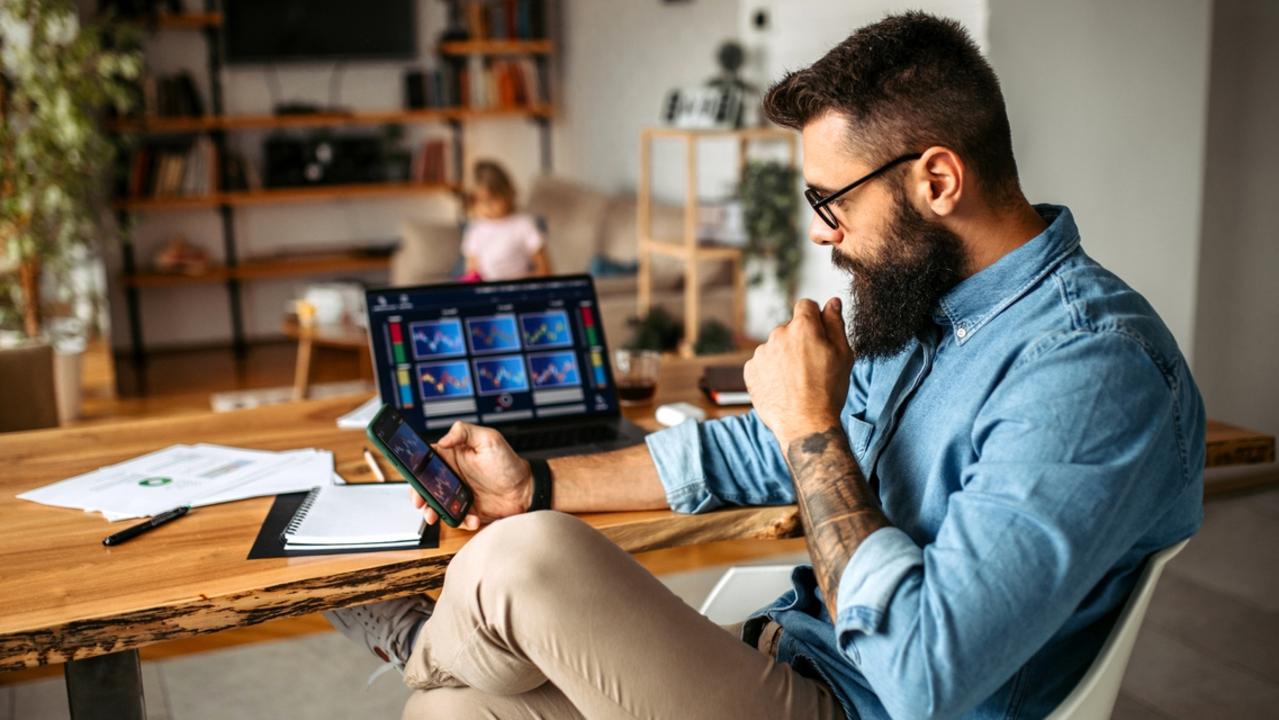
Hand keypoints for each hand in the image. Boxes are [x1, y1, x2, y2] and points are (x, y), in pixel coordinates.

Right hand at [411, 421, 531, 530]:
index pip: (427, 460)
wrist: (526, 490)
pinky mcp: (466, 510)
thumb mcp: (489, 439)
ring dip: (433, 511)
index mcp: (453, 456)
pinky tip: (472, 518)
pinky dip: (461, 521)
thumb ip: (465, 432)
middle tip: (421, 502)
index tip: (414, 478)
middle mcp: (452, 475)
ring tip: (435, 516)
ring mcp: (458, 494)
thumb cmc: (509, 463)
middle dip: (419, 495)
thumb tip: (443, 438)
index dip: (416, 469)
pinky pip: (455, 518)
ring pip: (436, 504)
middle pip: (426, 485)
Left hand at [743, 297, 853, 447]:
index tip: (819, 334)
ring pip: (775, 346)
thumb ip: (836, 323)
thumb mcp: (843, 354)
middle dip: (800, 340)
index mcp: (803, 327)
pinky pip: (762, 363)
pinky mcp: (750, 370)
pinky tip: (783, 387)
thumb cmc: (828, 391)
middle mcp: (778, 334)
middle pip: (790, 328)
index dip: (815, 318)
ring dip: (784, 356)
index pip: (806, 305)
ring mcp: (761, 353)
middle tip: (812, 366)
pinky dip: (771, 371)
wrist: (805, 424)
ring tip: (797, 380)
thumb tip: (832, 302)